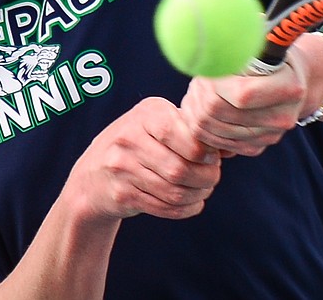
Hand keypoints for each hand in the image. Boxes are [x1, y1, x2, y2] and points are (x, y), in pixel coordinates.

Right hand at [63, 97, 221, 221]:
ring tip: (203, 190)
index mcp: (147, 113)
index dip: (207, 152)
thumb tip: (230, 146)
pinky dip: (186, 209)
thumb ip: (190, 130)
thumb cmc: (138, 144)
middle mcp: (130, 137)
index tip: (213, 156)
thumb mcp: (157, 124)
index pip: (187, 136)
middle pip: (182, 168)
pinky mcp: (122, 194)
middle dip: (207, 177)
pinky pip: (164, 207)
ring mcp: (122, 167)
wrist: (92, 176)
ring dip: (198, 194)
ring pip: (175, 190)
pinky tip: (192, 203)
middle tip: (212, 177)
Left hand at [179, 46, 308, 156]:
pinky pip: (215, 142)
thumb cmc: (269, 53)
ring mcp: (269, 136)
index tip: (206, 68)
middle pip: (218, 112)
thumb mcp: (260, 40)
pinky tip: (202, 107)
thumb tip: (208, 40)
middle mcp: (282, 117)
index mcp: (289, 87)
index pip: (240, 94)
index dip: (213, 82)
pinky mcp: (255, 147)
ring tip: (198, 90)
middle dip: (198, 94)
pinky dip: (201, 125)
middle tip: (196, 79)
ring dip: (195, 109)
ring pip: (210, 129)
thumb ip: (238, 44)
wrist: (288, 80)